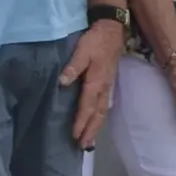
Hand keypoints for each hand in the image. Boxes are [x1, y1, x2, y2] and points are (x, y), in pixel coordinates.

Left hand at [61, 20, 122, 148]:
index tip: (75, 135)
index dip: (82, 121)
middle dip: (91, 130)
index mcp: (96, 81)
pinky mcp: (109, 83)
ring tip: (89, 140)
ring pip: (103, 111)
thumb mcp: (82, 51)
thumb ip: (73, 67)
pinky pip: (104, 105)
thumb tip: (63, 83)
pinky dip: (100, 117)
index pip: (87, 106)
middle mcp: (104, 87)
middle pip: (98, 114)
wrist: (112, 30)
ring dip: (96, 126)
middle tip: (84, 146)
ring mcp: (108, 86)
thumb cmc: (95, 41)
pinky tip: (96, 121)